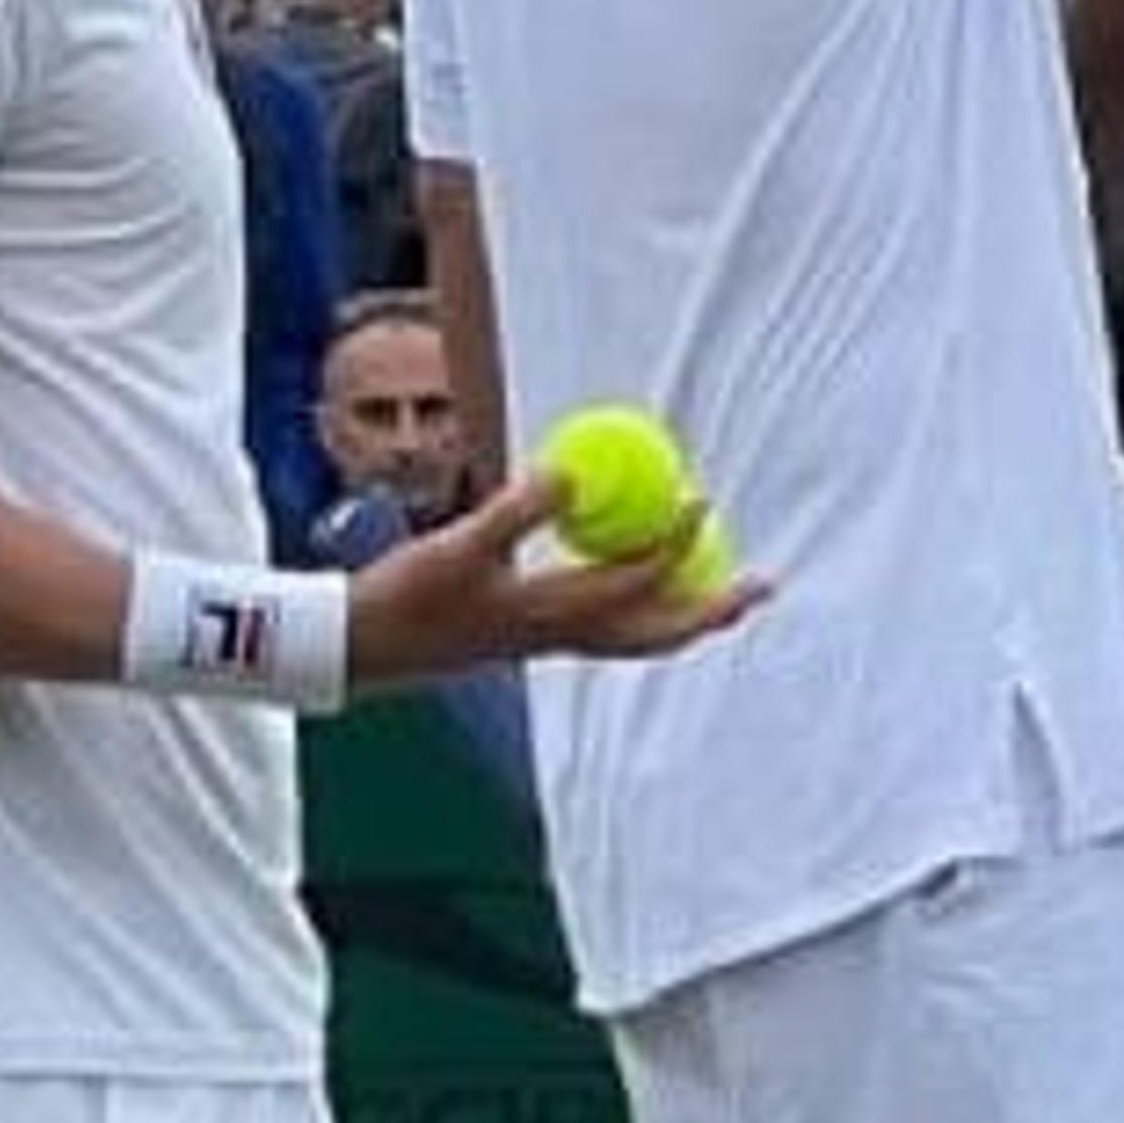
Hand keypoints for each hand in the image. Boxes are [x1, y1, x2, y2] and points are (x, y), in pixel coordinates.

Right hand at [348, 471, 765, 691]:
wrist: (362, 649)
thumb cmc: (405, 599)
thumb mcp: (461, 545)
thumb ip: (518, 509)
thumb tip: (573, 472)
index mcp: (551, 616)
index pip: (635, 582)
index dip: (675, 541)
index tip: (701, 499)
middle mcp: (559, 639)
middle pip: (657, 635)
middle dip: (712, 610)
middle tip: (761, 586)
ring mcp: (545, 646)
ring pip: (635, 640)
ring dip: (681, 616)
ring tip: (718, 592)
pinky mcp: (528, 643)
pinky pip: (605, 629)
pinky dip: (635, 609)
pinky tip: (628, 579)